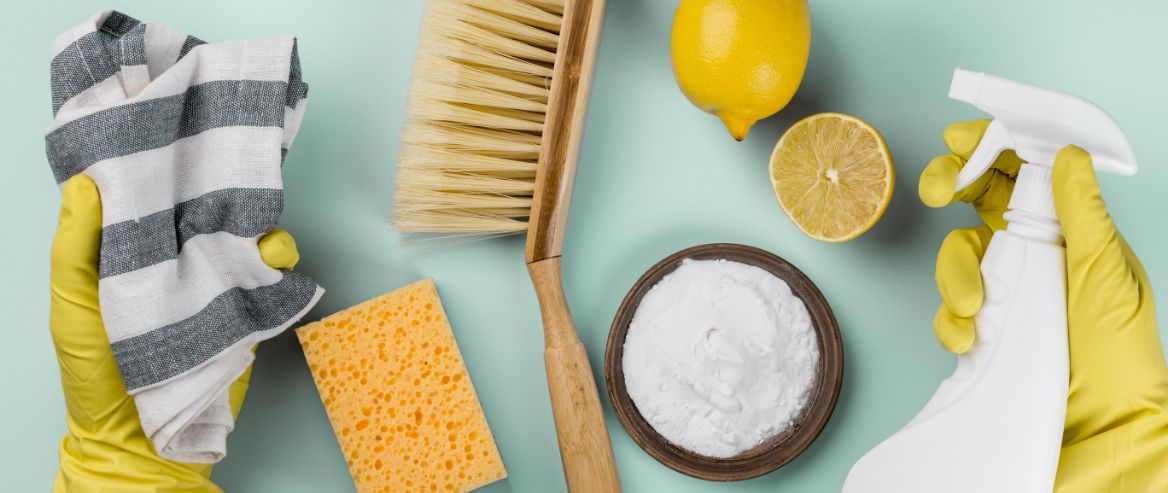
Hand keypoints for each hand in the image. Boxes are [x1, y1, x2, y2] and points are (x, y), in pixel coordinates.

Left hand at [50, 175, 300, 491]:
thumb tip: (84, 183)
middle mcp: (180, 262)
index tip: (183, 142)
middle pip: (212, 211)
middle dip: (228, 191)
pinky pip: (272, 278)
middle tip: (234, 176)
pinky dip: (279, 265)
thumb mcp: (71, 307)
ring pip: (251, 238)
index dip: (171, 170)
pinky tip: (271, 263)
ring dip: (262, 228)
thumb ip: (75, 249)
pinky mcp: (245, 311)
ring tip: (258, 234)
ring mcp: (215, 285)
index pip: (159, 200)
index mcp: (136, 253)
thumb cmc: (94, 375)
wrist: (139, 439)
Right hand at [920, 120, 1167, 491]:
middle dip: (949, 186)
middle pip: (977, 201)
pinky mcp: (985, 329)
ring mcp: (1007, 291)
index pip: (1024, 173)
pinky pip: (950, 311)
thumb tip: (1066, 155)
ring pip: (957, 255)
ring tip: (972, 306)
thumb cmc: (1121, 356)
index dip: (989, 148)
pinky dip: (951, 323)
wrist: (1102, 428)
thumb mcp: (1106, 274)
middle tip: (935, 190)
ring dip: (954, 274)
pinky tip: (969, 339)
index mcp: (1069, 231)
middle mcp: (1035, 253)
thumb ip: (1082, 213)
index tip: (959, 139)